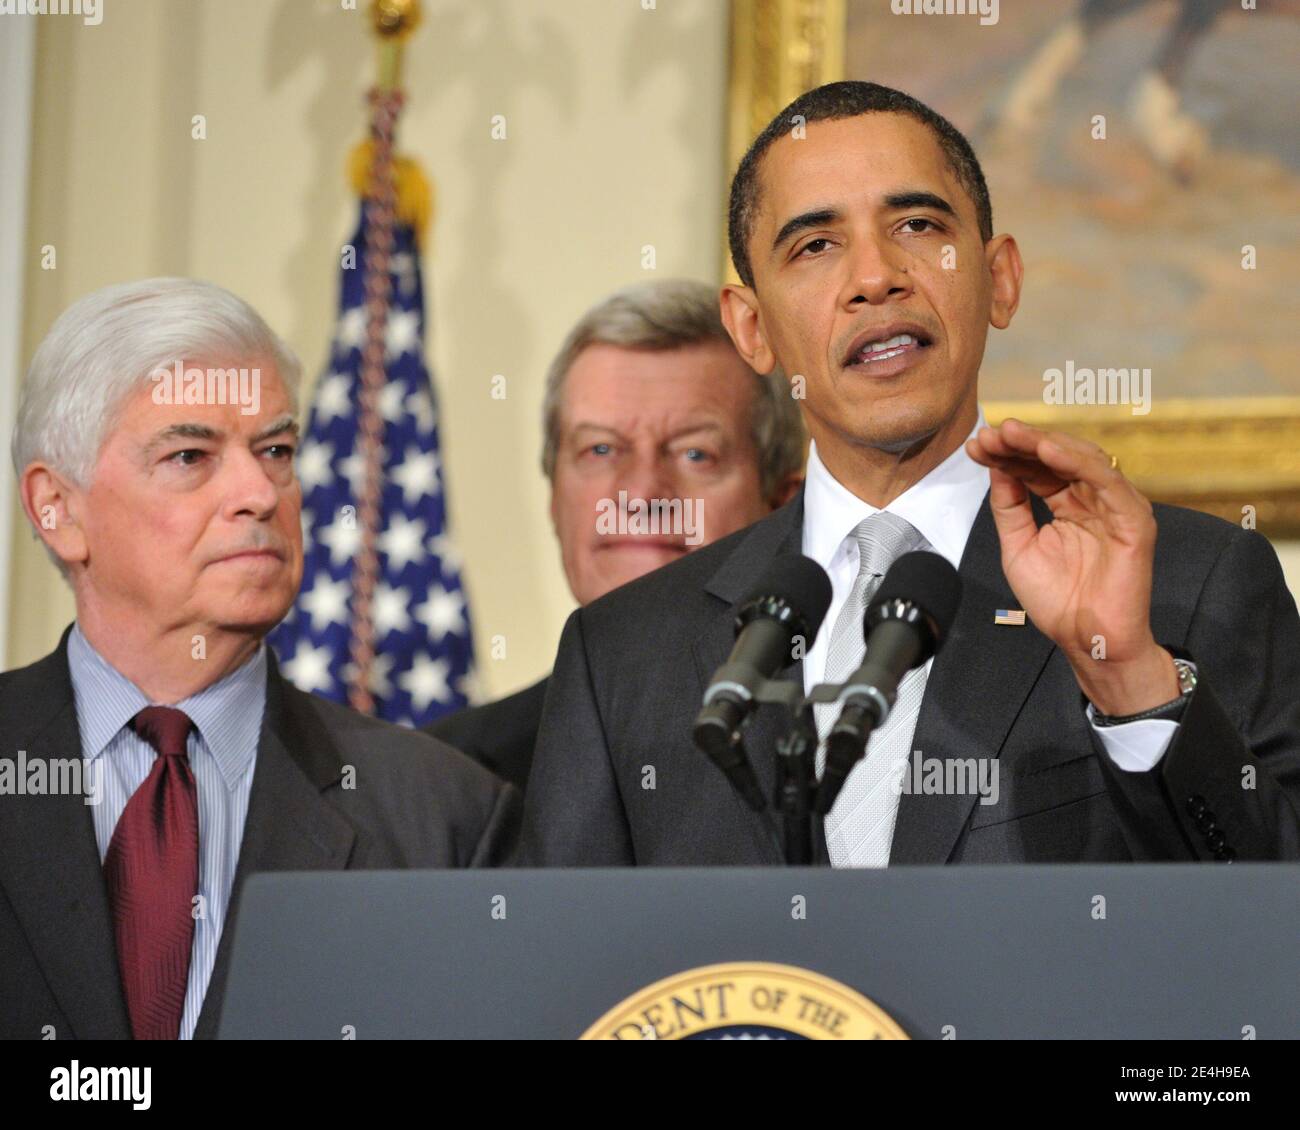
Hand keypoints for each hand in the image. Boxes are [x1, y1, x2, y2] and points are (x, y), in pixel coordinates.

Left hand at [965, 418, 1179, 715]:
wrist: (1086, 638)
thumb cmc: (1058, 601)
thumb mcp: (1018, 547)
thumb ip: (1009, 508)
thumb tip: (997, 468)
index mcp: (1068, 505)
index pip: (1037, 469)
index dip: (1008, 454)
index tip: (977, 444)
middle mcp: (1093, 500)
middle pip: (1057, 459)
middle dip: (1021, 443)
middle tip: (991, 432)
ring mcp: (1115, 508)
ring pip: (1082, 461)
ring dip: (1044, 443)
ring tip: (1011, 434)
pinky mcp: (1134, 520)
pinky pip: (1108, 483)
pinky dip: (1078, 463)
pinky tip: (1048, 451)